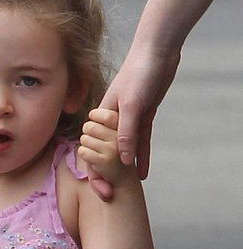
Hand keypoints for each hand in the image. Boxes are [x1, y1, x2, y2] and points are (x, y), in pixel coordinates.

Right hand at [96, 45, 179, 190]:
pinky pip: (141, 140)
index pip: (92, 151)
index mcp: (101, 117)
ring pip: (124, 149)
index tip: (102, 191)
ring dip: (124, 167)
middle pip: (105, 152)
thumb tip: (123, 160)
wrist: (156, 53)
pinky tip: (142, 171)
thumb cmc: (139, 74)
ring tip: (126, 189)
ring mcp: (128, 118)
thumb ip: (125, 133)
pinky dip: (141, 155)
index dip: (95, 172)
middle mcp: (111, 120)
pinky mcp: (143, 115)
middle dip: (106, 174)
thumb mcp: (130, 105)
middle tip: (111, 195)